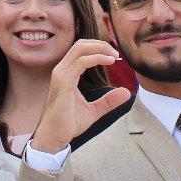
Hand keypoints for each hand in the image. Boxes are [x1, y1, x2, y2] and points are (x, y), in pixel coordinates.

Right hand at [30, 39, 130, 153]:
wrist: (55, 136)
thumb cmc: (69, 123)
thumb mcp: (94, 110)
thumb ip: (108, 100)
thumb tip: (126, 92)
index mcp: (66, 73)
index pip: (81, 50)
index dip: (98, 48)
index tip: (114, 56)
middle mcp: (61, 70)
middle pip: (81, 44)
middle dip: (101, 44)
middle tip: (117, 53)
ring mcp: (61, 74)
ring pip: (80, 49)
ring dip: (100, 49)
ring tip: (114, 56)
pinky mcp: (63, 82)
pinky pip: (81, 62)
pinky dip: (96, 58)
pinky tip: (109, 61)